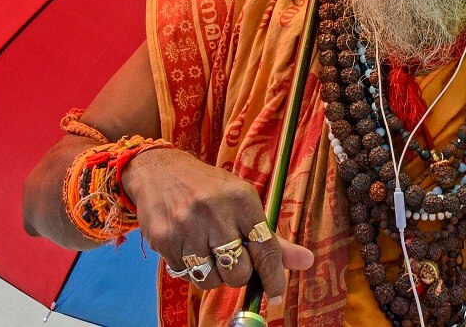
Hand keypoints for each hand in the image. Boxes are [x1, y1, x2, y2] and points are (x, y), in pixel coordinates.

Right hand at [121, 148, 313, 301]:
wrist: (159, 171)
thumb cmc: (210, 190)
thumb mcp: (243, 201)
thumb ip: (272, 236)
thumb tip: (306, 261)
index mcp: (241, 199)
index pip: (265, 248)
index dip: (273, 277)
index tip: (277, 293)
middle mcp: (214, 212)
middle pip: (238, 272)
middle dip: (240, 275)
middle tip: (234, 262)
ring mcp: (186, 227)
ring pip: (211, 280)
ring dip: (215, 276)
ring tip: (210, 253)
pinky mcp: (163, 239)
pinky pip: (186, 275)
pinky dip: (192, 270)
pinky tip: (191, 248)